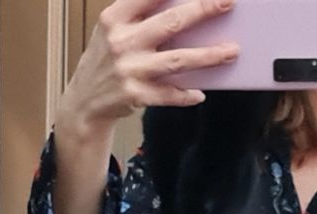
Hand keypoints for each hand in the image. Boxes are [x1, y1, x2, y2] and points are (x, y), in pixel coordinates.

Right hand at [57, 0, 240, 140]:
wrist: (85, 101)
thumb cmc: (107, 59)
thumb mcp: (112, 28)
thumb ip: (138, 14)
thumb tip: (181, 6)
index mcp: (115, 17)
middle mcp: (122, 40)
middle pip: (170, 22)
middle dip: (202, 10)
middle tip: (227, 2)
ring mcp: (130, 69)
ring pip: (177, 60)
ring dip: (208, 56)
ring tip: (232, 51)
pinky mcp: (136, 96)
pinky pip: (170, 94)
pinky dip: (186, 95)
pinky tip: (200, 93)